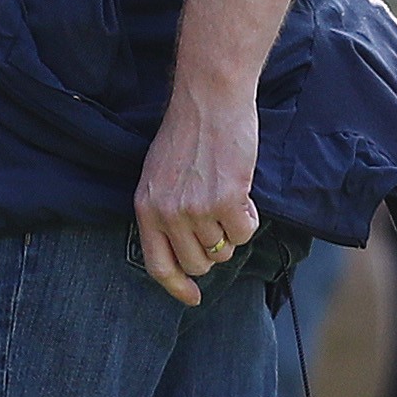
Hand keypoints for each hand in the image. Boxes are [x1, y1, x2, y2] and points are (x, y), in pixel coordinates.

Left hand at [132, 85, 263, 307]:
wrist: (209, 98)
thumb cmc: (188, 132)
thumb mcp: (158, 175)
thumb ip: (164, 211)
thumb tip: (184, 250)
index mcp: (146, 209)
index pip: (158, 266)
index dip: (178, 288)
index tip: (193, 298)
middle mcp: (168, 214)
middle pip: (198, 263)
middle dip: (214, 249)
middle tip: (219, 219)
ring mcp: (196, 210)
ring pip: (225, 248)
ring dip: (232, 228)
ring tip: (228, 193)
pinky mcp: (226, 201)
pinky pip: (246, 231)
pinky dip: (250, 216)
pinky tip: (241, 189)